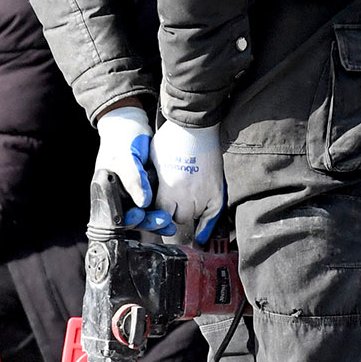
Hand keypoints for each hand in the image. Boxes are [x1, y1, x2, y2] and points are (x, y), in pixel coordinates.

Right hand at [94, 107, 165, 229]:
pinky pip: (152, 203)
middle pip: (131, 217)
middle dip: (147, 222)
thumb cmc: (121, 137)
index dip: (128, 220)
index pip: (115, 214)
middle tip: (164, 220)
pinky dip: (160, 209)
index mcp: (106, 189)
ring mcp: (131, 191)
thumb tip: (143, 204)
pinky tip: (172, 213)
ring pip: (143, 213)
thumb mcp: (125, 158)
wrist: (131, 121)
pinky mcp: (143, 187)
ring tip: (171, 223)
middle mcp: (118, 194)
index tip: (141, 216)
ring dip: (156, 219)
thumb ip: (133, 180)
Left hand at [151, 121, 225, 240]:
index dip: (156, 211)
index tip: (156, 208)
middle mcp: (188, 194)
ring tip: (184, 203)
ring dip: (188, 212)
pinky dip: (207, 225)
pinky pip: (213, 215)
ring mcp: (204, 193)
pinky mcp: (217, 190)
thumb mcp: (151, 160)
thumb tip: (143, 193)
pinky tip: (201, 234)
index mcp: (170, 187)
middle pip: (178, 218)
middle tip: (171, 204)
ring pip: (193, 216)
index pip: (161, 213)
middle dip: (172, 212)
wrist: (195, 127)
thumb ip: (150, 180)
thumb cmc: (171, 139)